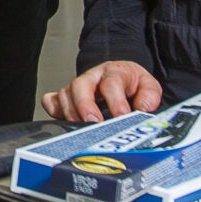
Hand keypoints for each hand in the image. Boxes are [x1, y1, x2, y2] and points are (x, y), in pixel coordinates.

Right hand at [42, 61, 164, 122]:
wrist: (121, 77)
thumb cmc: (132, 84)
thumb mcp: (148, 85)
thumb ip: (150, 95)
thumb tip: (143, 108)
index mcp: (114, 72)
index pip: (111, 83)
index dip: (115, 101)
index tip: (121, 117)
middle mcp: (92, 77)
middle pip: (80, 85)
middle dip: (85, 106)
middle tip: (93, 123)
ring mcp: (77, 86)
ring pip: (65, 94)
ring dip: (71, 113)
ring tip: (82, 128)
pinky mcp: (67, 96)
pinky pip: (51, 100)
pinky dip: (54, 110)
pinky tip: (63, 120)